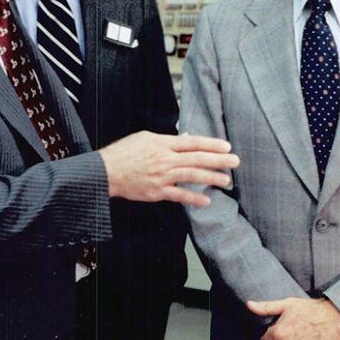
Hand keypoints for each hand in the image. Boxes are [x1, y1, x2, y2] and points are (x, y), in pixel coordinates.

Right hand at [100, 131, 238, 206]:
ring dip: (211, 178)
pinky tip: (206, 201)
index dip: (211, 144)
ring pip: (191, 176)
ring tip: (226, 180)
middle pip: (196, 158)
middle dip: (218, 160)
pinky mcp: (156, 191)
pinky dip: (193, 198)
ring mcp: (161, 176)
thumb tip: (187, 139)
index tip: (227, 146)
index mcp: (162, 143)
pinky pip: (178, 195)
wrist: (105, 171)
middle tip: (235, 161)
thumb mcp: (145, 138)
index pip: (192, 142)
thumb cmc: (124, 153)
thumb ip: (167, 139)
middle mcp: (165, 159)